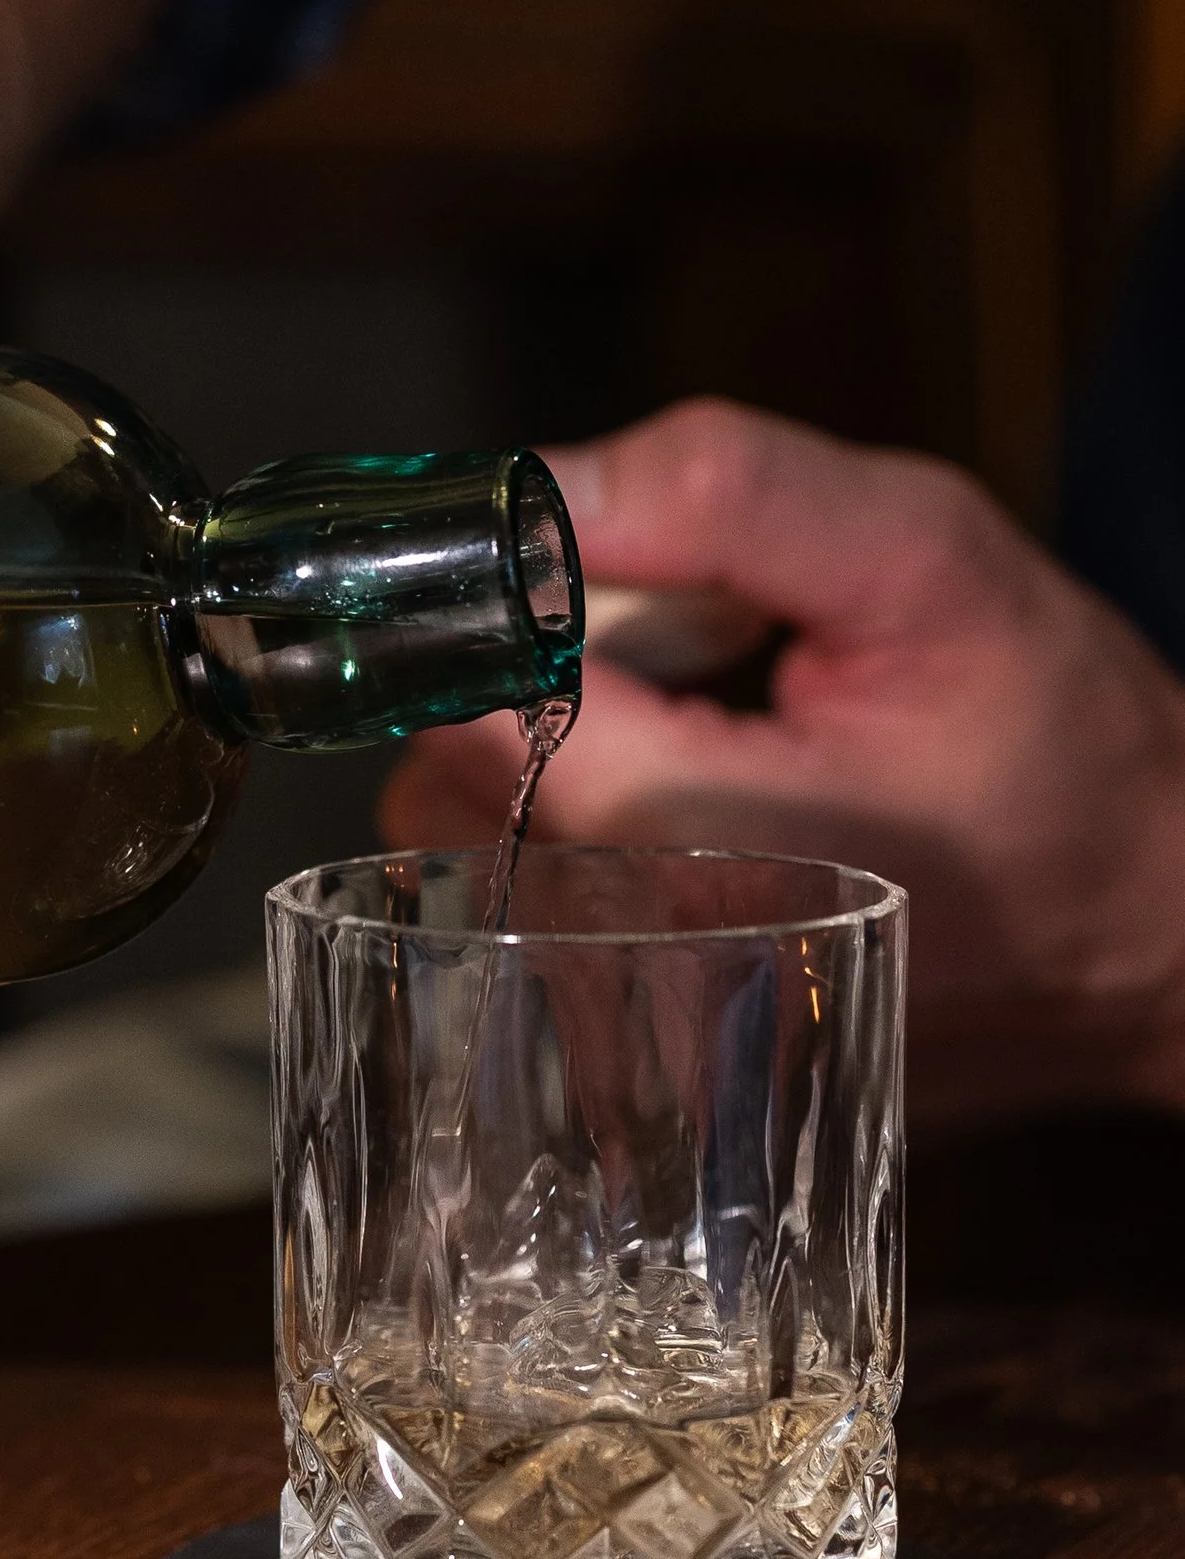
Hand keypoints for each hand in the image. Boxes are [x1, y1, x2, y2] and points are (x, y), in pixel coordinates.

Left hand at [379, 400, 1184, 1123]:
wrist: (1161, 935)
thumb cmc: (1064, 748)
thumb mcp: (923, 558)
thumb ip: (721, 493)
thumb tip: (536, 487)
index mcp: (695, 844)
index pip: (474, 705)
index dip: (505, 618)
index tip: (601, 588)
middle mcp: (636, 972)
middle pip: (444, 784)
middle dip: (528, 689)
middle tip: (687, 666)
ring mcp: (633, 1042)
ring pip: (464, 858)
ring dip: (545, 770)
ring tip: (707, 746)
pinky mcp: (642, 1071)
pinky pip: (519, 929)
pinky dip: (570, 849)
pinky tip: (693, 825)